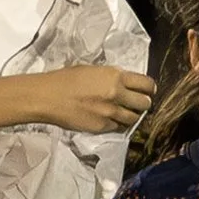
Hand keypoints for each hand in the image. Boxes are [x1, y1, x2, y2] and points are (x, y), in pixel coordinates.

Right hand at [29, 65, 154, 135]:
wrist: (48, 97)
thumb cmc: (66, 79)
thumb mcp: (93, 70)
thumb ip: (111, 77)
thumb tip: (124, 83)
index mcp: (115, 76)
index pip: (146, 84)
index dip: (150, 88)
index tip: (149, 90)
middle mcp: (117, 94)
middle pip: (144, 103)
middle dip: (143, 103)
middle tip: (137, 102)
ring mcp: (110, 113)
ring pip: (134, 118)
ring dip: (131, 115)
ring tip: (124, 112)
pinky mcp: (102, 127)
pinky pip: (118, 127)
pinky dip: (117, 124)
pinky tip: (110, 119)